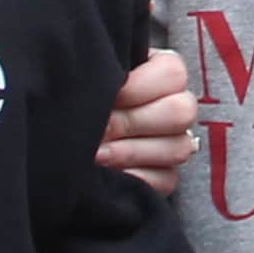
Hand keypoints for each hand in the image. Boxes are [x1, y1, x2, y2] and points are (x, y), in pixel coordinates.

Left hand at [98, 47, 198, 184]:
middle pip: (180, 113)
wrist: (72, 130)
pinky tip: (111, 173)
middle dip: (132, 122)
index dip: (138, 87)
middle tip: (100, 129)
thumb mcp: (95, 77)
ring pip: (178, 148)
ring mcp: (176, 143)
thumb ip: (102, 76)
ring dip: (131, 152)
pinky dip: (137, 178)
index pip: (172, 73)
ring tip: (98, 154)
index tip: (111, 97)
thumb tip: (99, 85)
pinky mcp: (167, 175)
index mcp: (164, 73)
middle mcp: (178, 106)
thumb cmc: (87, 98)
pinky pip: (167, 179)